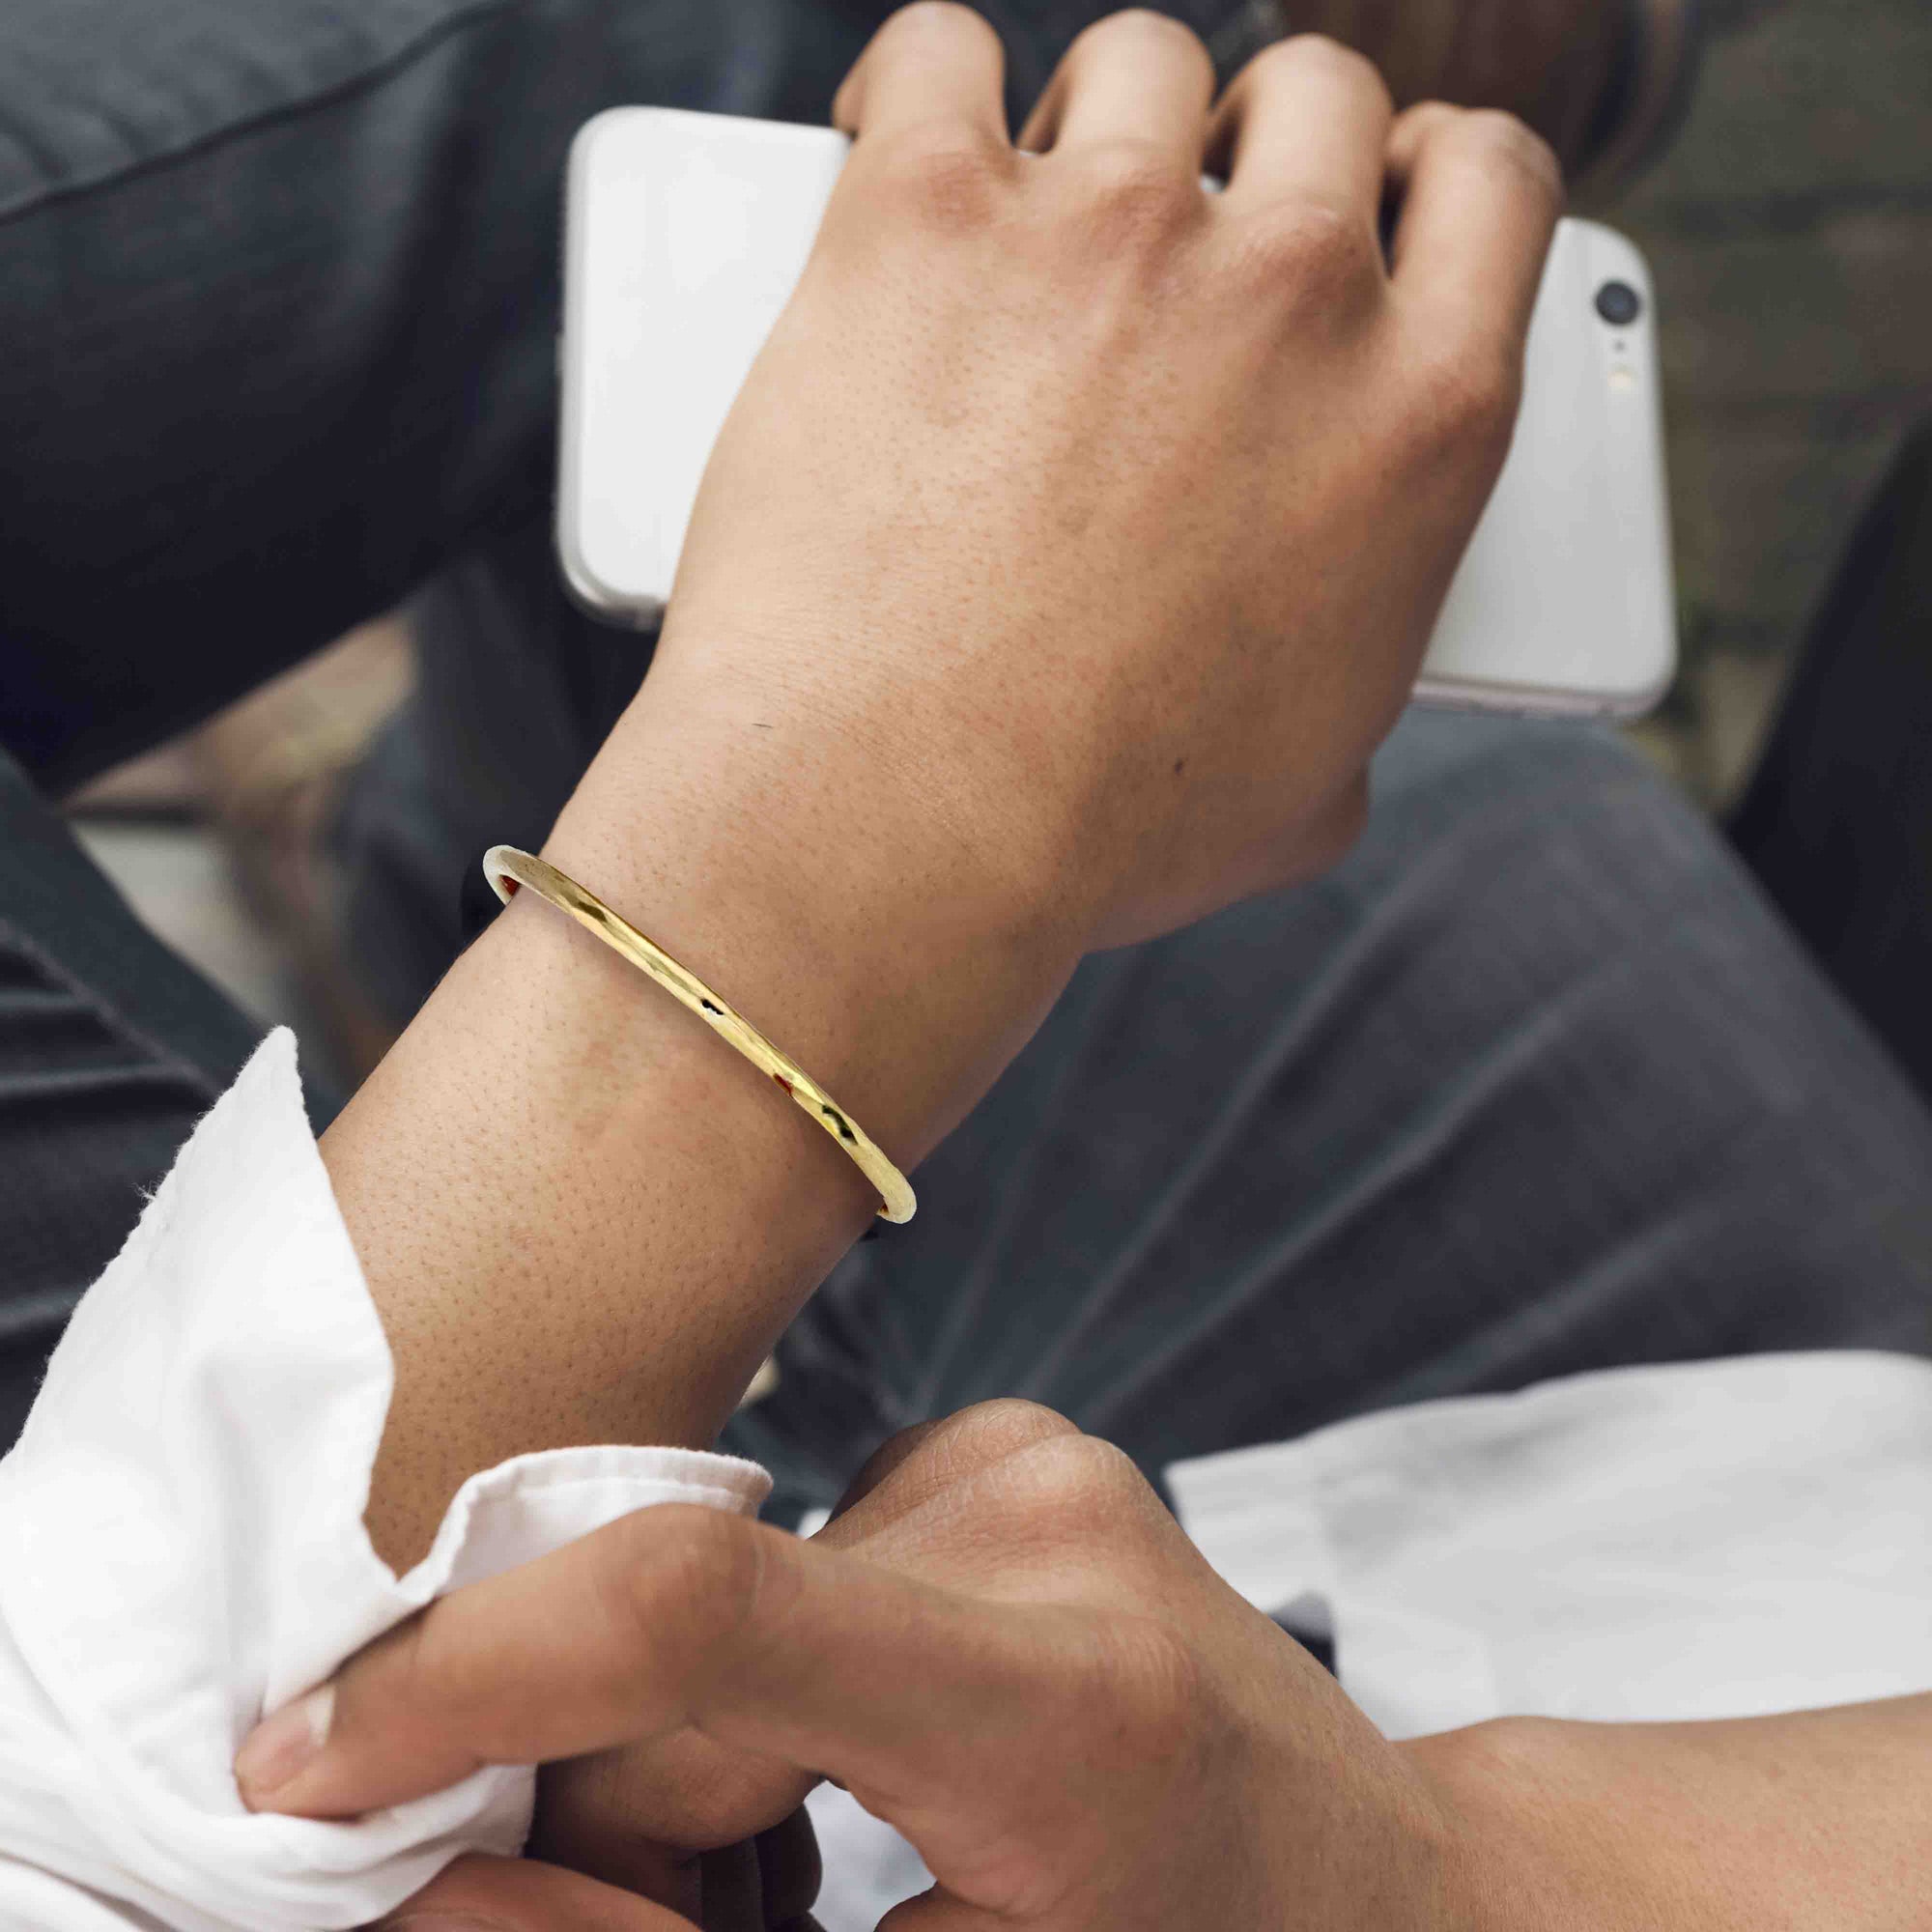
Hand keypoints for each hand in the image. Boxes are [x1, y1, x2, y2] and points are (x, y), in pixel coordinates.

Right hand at [236, 1402, 1512, 1930]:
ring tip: (794, 1870)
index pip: (697, 1609)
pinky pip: (792, 1568)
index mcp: (1060, 1694)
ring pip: (716, 1606)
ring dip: (684, 1759)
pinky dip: (758, 1689)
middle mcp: (1041, 1522)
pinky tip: (843, 1777)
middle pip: (678, 1642)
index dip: (459, 1683)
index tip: (303, 1774)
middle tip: (698, 1923)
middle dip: (596, 1805)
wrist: (1400, 1902)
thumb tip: (426, 1876)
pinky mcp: (1008, 1447)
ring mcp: (1030, 1461)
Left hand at [615, 2, 1561, 952]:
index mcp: (1419, 418)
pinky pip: (935, 55)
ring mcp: (1108, 233)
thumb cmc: (1092, 833)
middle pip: (1315, 98)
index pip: (1491, 184)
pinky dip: (915, 93)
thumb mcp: (1303, 795)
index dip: (1422, 175)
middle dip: (1251, 157)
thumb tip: (1334, 699)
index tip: (1364, 203)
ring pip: (1135, 68)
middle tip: (1169, 253)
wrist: (898, 822)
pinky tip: (896, 159)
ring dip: (1091, 134)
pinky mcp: (926, 215)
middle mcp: (1288, 293)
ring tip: (1023, 239)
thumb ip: (1354, 694)